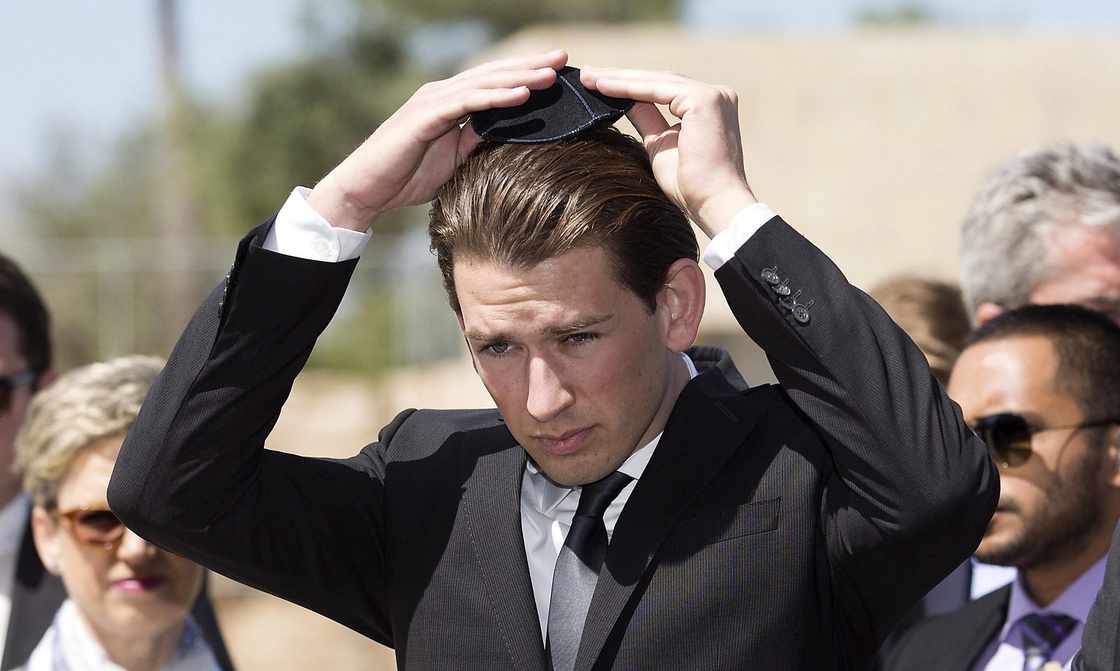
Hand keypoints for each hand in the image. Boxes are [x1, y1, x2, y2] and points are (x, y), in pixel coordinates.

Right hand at [308, 50, 567, 231]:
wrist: (367, 190)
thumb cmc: (406, 177)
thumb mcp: (454, 159)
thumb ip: (477, 142)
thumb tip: (507, 136)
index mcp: (450, 103)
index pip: (494, 83)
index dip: (525, 74)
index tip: (558, 71)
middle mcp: (442, 95)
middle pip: (494, 75)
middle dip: (530, 65)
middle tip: (564, 58)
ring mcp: (433, 102)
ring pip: (484, 83)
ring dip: (520, 77)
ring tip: (551, 73)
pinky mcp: (425, 116)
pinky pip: (467, 103)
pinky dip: (496, 97)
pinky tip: (521, 94)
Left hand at [580, 68, 756, 237]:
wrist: (712, 203)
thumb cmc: (690, 185)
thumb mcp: (660, 144)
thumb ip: (647, 119)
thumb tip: (625, 102)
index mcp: (709, 105)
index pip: (663, 88)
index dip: (630, 86)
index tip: (598, 85)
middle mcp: (717, 94)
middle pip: (659, 80)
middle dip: (621, 77)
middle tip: (587, 75)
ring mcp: (713, 94)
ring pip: (656, 81)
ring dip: (619, 79)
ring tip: (589, 78)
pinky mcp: (705, 99)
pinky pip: (657, 90)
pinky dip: (628, 88)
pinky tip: (603, 87)